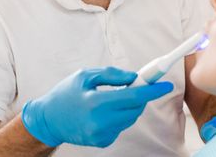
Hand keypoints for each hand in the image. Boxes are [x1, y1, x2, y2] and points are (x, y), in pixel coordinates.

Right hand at [21, 67, 173, 147]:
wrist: (48, 120)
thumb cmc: (65, 93)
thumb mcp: (85, 75)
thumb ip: (112, 74)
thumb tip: (134, 77)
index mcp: (96, 103)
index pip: (133, 97)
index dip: (152, 90)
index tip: (166, 85)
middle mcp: (100, 122)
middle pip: (136, 108)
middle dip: (140, 95)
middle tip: (133, 84)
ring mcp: (102, 135)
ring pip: (130, 118)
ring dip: (129, 106)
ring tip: (111, 98)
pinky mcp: (102, 142)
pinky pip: (121, 126)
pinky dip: (119, 116)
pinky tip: (103, 111)